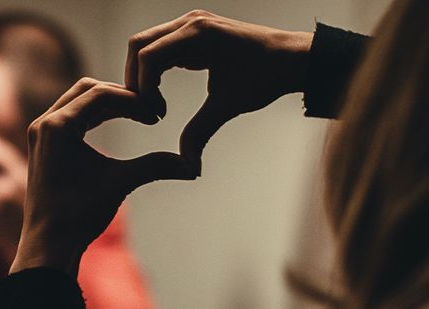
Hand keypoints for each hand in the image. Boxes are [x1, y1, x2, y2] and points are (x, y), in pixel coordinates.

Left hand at [10, 78, 195, 275]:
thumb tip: (193, 167)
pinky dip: (97, 116)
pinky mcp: (45, 144)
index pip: (100, 93)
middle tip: (149, 112)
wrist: (48, 244)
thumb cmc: (79, 214)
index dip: (133, 101)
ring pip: (79, 101)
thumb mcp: (120, 183)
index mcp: (57, 126)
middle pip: (87, 89)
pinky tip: (120, 124)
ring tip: (140, 116)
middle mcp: (45, 123)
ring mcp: (42, 132)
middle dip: (122, 97)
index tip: (156, 116)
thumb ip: (155, 166)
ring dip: (110, 105)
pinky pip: (73, 116)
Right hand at [125, 9, 312, 171]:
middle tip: (145, 109)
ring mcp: (191, 24)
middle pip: (138, 45)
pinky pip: (160, 46)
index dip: (143, 89)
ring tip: (154, 104)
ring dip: (142, 74)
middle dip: (135, 80)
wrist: (293, 58)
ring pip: (146, 44)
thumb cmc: (267, 76)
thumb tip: (188, 166)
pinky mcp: (193, 31)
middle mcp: (190, 22)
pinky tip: (162, 92)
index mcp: (198, 34)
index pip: (148, 57)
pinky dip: (154, 69)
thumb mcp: (230, 105)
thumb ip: (201, 132)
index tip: (156, 115)